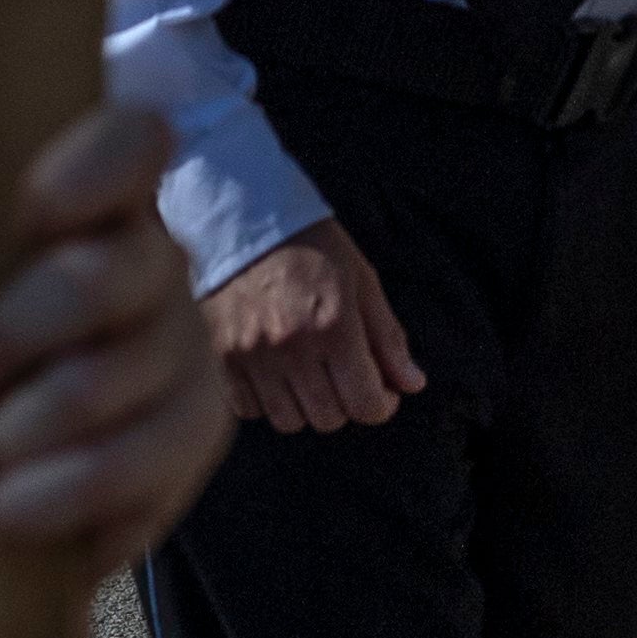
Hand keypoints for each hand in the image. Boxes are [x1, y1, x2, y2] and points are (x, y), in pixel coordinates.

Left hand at [0, 100, 231, 579]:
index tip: (30, 214)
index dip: (95, 167)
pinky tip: (11, 519)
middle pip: (108, 276)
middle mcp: (152, 263)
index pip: (132, 140)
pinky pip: (148, 465)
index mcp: (84, 200)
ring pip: (117, 381)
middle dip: (9, 340)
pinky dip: (64, 498)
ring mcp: (185, 353)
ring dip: (16, 442)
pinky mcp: (195, 439)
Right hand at [202, 223, 423, 436]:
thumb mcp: (362, 282)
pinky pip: (250, 410)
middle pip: (329, 418)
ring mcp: (254, 355)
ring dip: (306, 407)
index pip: (366, 403)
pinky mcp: (224, 357)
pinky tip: (277, 374)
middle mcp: (292, 346)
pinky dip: (267, 402)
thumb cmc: (312, 246)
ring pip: (289, 421)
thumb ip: (388, 337)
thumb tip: (412, 383)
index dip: (382, 405)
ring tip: (311, 375)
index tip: (382, 391)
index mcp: (334, 325)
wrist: (244, 216)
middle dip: (346, 404)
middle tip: (346, 376)